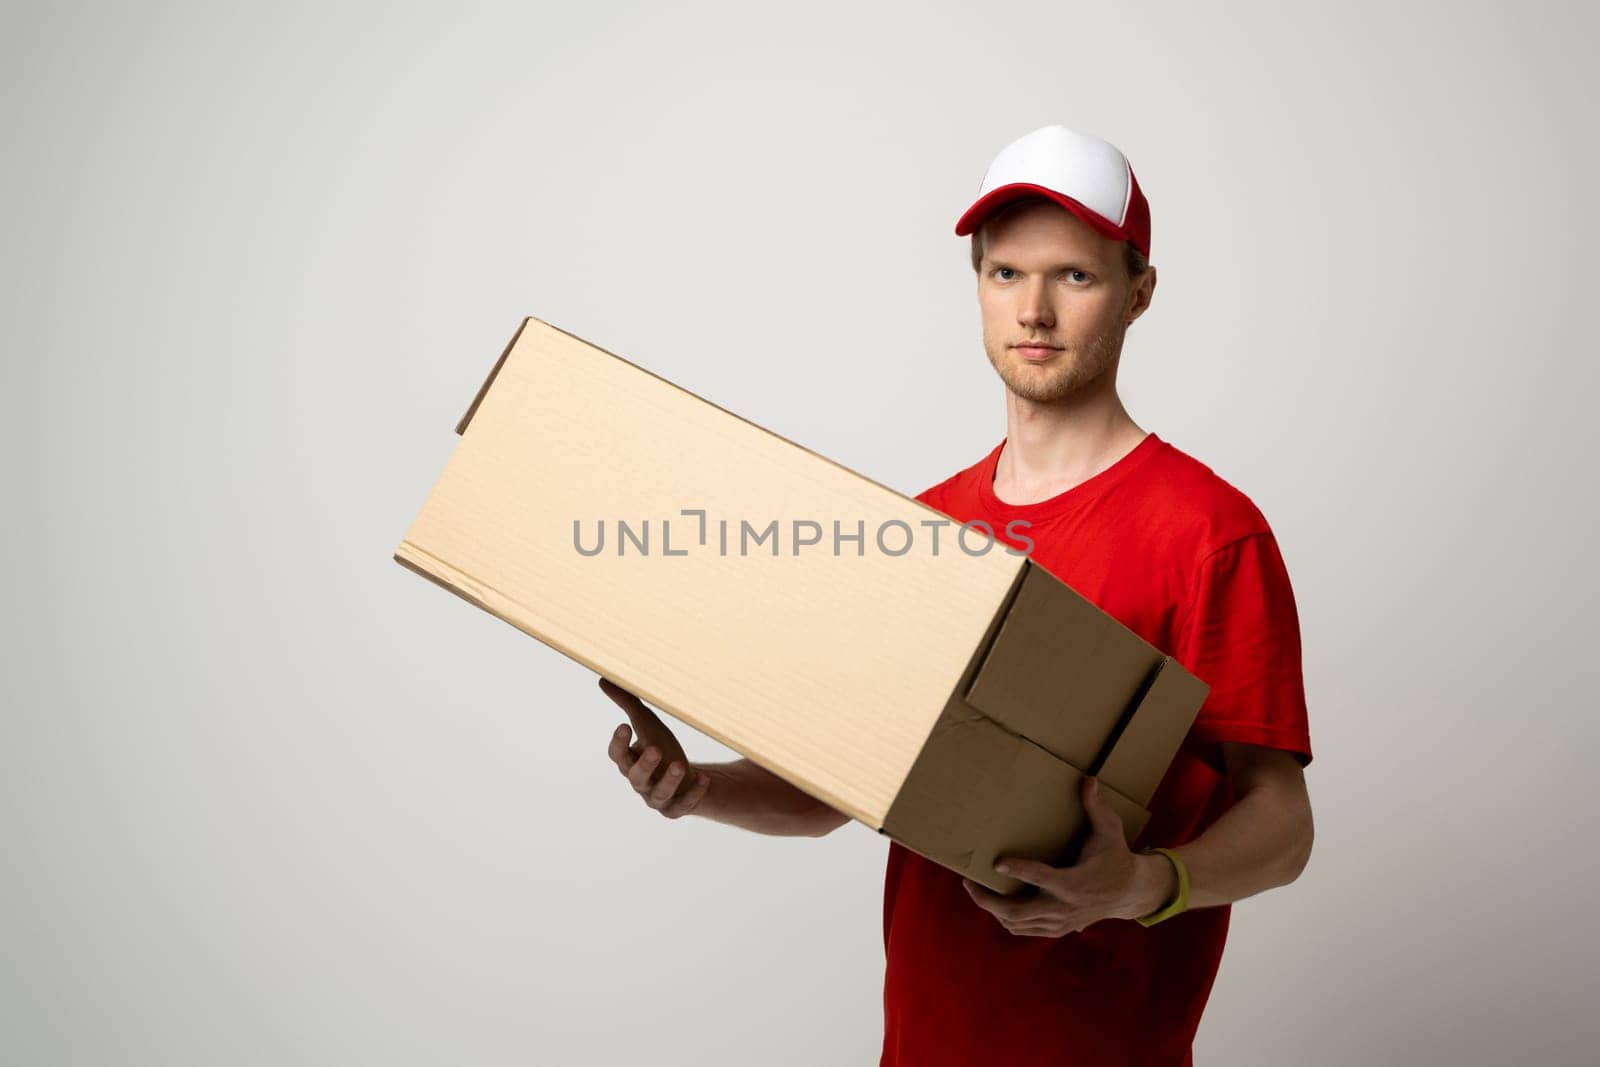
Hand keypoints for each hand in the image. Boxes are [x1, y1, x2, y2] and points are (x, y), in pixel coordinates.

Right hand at [599, 677, 710, 818]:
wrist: (685, 778)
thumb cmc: (661, 746)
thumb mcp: (647, 723)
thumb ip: (627, 703)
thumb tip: (603, 679)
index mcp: (629, 761)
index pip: (618, 754)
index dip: (619, 742)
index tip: (624, 726)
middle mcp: (640, 782)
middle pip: (636, 777)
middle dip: (645, 764)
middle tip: (655, 748)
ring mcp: (657, 797)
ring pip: (659, 793)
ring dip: (669, 780)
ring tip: (679, 765)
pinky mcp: (675, 808)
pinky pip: (683, 804)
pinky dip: (693, 794)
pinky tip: (704, 780)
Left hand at [961, 776, 1170, 936]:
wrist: (1131, 893)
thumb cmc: (1116, 857)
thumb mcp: (1110, 831)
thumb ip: (1095, 807)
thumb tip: (1088, 779)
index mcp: (1074, 883)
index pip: (1041, 877)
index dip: (1018, 870)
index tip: (996, 862)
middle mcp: (1064, 906)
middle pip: (1018, 912)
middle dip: (989, 901)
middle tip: (969, 883)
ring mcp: (1060, 922)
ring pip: (1017, 924)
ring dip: (993, 909)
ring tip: (975, 890)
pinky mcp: (1058, 928)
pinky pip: (1025, 929)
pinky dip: (1006, 920)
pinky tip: (994, 905)